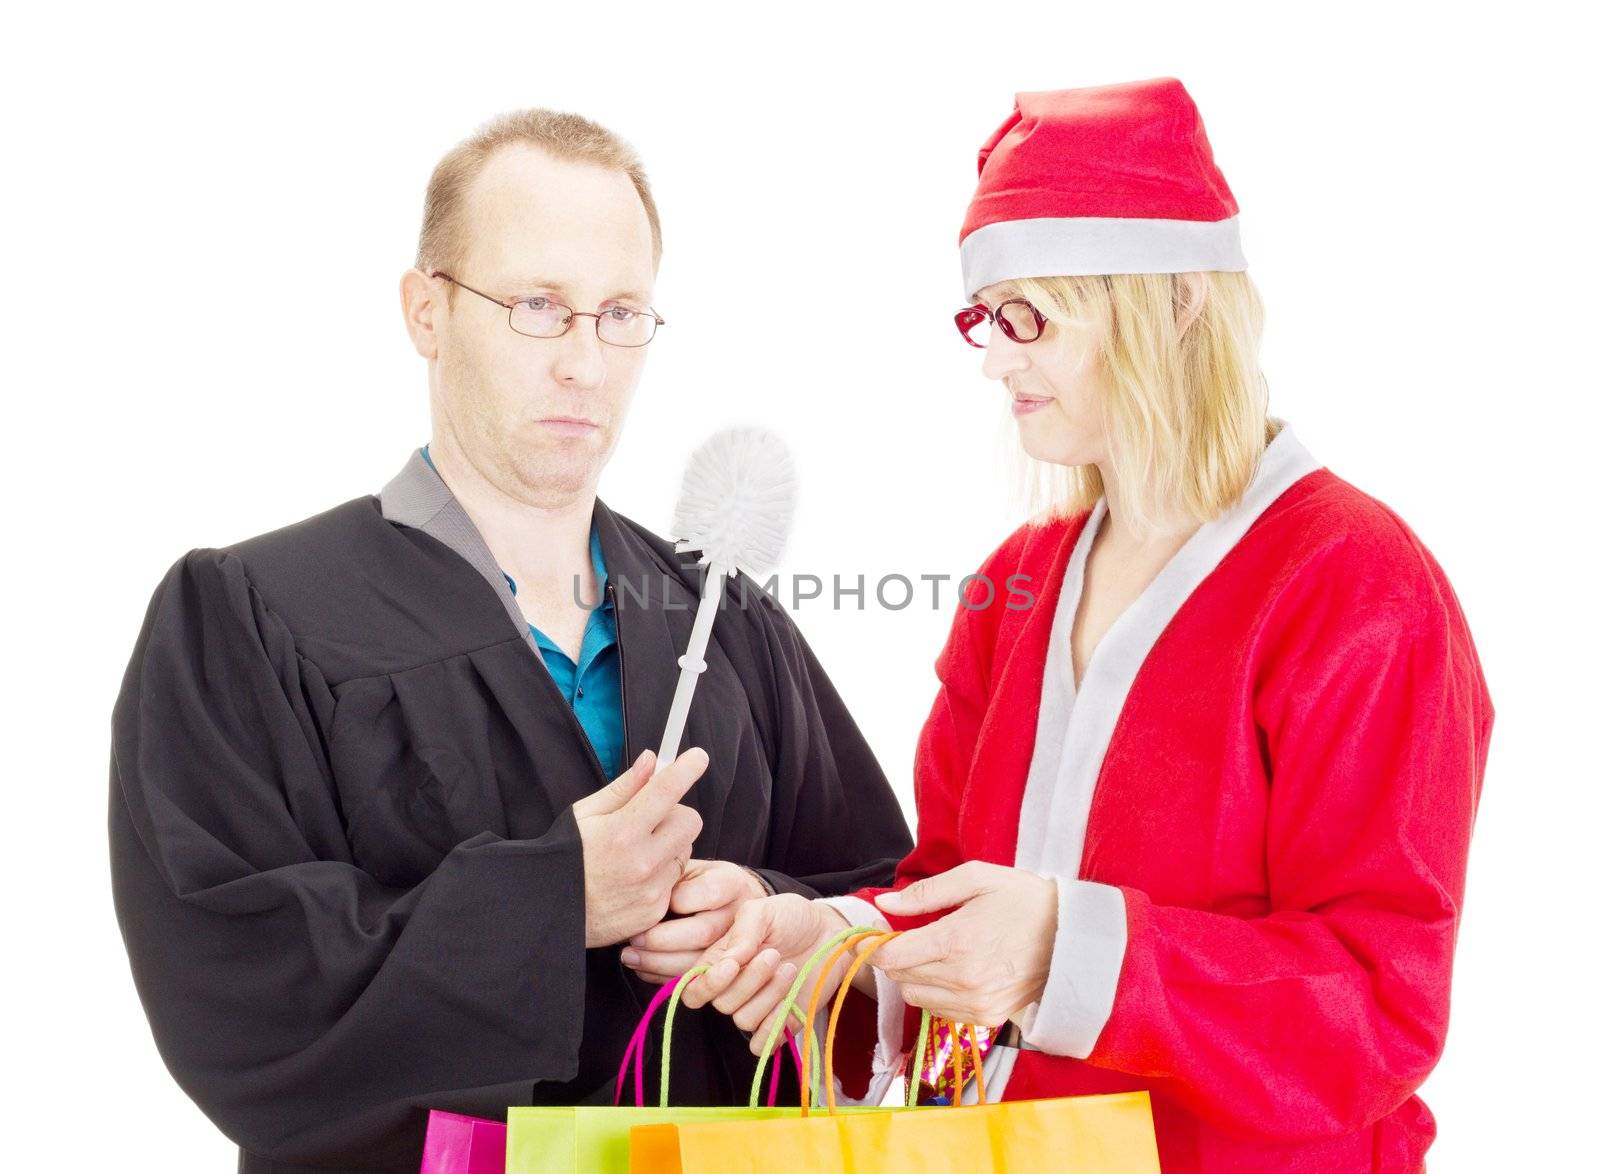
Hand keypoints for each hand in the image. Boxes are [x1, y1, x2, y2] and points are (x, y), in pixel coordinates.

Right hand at [573, 748, 707, 947]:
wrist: (548, 911)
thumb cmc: (564, 856)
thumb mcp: (584, 814)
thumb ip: (624, 788)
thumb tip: (651, 760)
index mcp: (621, 831)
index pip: (666, 790)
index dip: (687, 769)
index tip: (698, 757)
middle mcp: (640, 862)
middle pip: (689, 821)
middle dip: (676, 813)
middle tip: (653, 818)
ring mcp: (650, 890)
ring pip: (684, 851)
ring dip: (670, 845)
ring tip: (637, 853)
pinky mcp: (654, 911)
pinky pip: (674, 880)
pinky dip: (661, 875)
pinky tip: (635, 878)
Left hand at [620, 860, 767, 982]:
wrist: (730, 902)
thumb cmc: (697, 882)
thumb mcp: (687, 868)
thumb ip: (670, 879)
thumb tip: (639, 900)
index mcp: (732, 883)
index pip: (708, 893)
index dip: (676, 901)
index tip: (648, 904)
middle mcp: (741, 915)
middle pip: (705, 932)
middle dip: (662, 940)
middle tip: (633, 939)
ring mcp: (736, 945)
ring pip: (700, 961)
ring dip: (659, 963)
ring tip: (630, 957)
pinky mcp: (724, 970)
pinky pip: (695, 979)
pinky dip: (664, 977)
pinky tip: (644, 968)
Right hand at [679, 894, 849, 1054]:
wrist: (829, 932)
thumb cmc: (792, 918)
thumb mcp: (764, 911)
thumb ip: (742, 931)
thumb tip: (728, 961)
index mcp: (721, 962)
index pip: (694, 989)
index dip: (708, 984)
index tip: (732, 965)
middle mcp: (734, 988)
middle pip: (723, 1004)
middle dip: (750, 981)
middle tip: (774, 955)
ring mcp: (757, 1008)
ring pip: (744, 1021)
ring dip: (769, 995)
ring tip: (789, 969)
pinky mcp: (779, 1025)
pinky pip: (761, 1045)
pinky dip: (772, 1028)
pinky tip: (788, 1003)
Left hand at [871, 862, 1056, 1025]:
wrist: (1073, 937)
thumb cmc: (1024, 900)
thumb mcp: (976, 878)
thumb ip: (925, 892)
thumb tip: (884, 903)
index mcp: (956, 941)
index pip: (892, 956)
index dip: (879, 944)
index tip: (880, 934)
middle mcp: (962, 979)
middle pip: (900, 978)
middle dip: (897, 958)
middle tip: (912, 939)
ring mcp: (976, 1003)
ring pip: (917, 998)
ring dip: (916, 978)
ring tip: (936, 956)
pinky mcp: (988, 1018)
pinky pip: (941, 1013)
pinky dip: (937, 995)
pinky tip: (954, 974)